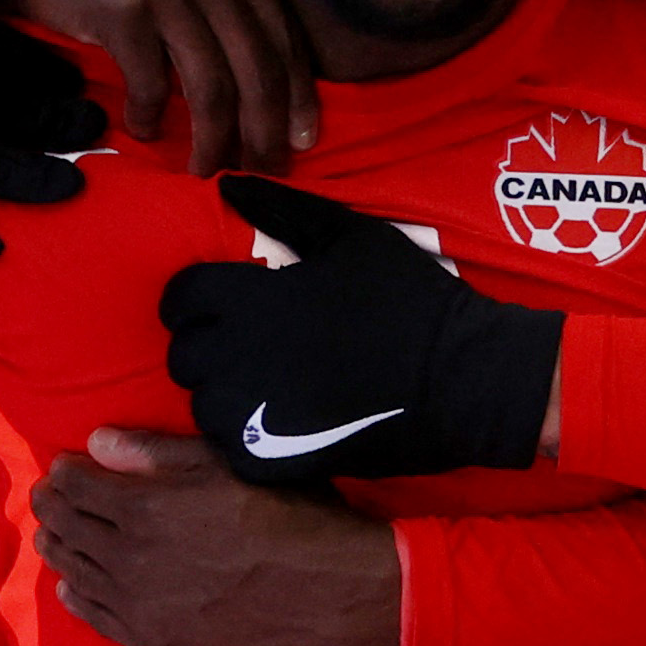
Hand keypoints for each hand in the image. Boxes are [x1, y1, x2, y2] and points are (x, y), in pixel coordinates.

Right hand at [0, 0, 314, 173]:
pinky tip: (146, 132)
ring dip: (216, 140)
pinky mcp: (123, 9)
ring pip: (213, 83)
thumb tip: (285, 40)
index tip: (304, 132)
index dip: (300, 85)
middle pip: (259, 60)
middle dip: (268, 127)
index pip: (285, 20)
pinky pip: (154, 85)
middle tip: (269, 167)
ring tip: (210, 169)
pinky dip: (153, 118)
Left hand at [32, 428, 401, 645]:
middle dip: (53, 509)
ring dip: (59, 550)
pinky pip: (98, 621)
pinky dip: (77, 599)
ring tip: (53, 536)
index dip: (63, 475)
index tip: (61, 469)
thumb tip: (95, 442)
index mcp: (146, 507)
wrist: (336, 596)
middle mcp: (131, 560)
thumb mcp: (229, 466)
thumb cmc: (290, 516)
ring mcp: (140, 609)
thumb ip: (157, 453)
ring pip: (77, 574)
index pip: (77, 487)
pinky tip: (72, 588)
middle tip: (48, 499)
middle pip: (69, 530)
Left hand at [159, 175, 562, 489]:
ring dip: (222, 393)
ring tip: (259, 386)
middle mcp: (239, 356)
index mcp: (252, 299)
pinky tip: (276, 422)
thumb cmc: (409, 299)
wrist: (463, 377)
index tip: (221, 305)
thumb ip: (283, 210)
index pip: (182, 297)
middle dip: (206, 347)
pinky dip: (244, 437)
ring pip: (202, 406)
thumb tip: (230, 185)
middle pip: (185, 355)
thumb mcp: (352, 237)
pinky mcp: (274, 460)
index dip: (195, 299)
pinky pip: (231, 449)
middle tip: (246, 346)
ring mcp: (254, 414)